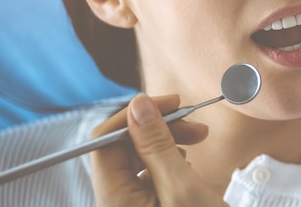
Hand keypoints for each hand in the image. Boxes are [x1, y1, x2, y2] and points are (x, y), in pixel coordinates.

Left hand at [90, 94, 226, 205]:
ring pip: (136, 160)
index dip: (134, 116)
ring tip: (197, 140)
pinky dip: (167, 161)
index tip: (170, 103)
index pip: (103, 142)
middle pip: (121, 149)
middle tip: (195, 123)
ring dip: (165, 142)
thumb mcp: (182, 187)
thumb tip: (139, 104)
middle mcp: (115, 204)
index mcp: (114, 200)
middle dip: (157, 129)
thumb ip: (157, 145)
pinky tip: (186, 161)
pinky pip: (146, 176)